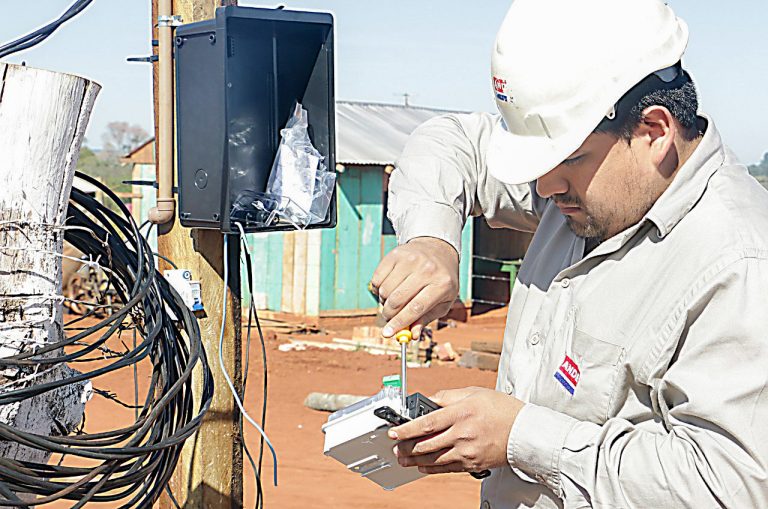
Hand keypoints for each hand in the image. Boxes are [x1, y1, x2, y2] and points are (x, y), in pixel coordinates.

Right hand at [370, 237, 458, 339]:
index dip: (399, 323)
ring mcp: (410, 259)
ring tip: (393, 300)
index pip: (416, 308)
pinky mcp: (396, 254)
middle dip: (389, 315)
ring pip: (385, 290)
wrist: (437, 249)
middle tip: (388, 318)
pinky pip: (377, 278)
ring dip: (384, 301)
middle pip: (398, 300)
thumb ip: (426, 319)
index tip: (387, 334)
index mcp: (442, 284)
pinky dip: (378, 289)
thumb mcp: (442, 301)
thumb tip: (411, 336)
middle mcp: (427, 269)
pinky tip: (388, 288)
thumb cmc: (441, 280)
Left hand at [389, 387, 524, 473]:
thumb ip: (448, 396)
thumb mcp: (475, 392)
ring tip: (402, 458)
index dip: (406, 428)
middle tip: (394, 446)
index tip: (394, 431)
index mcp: (461, 413)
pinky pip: (446, 469)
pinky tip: (422, 466)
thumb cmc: (503, 409)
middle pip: (426, 444)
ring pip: (433, 459)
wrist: (526, 432)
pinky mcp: (472, 464)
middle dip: (405, 446)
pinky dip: (431, 468)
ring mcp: (467, 452)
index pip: (426, 422)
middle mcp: (462, 434)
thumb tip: (428, 399)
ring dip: (414, 460)